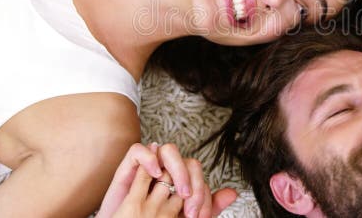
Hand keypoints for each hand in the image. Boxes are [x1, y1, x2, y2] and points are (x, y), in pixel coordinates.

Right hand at [97, 143, 237, 217]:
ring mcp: (149, 169)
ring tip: (179, 192)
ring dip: (178, 169)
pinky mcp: (128, 169)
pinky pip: (138, 151)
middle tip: (190, 206)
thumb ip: (207, 207)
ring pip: (169, 151)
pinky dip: (148, 158)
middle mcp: (168, 173)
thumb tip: (233, 193)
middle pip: (189, 162)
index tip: (196, 216)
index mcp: (181, 184)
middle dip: (194, 184)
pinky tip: (155, 175)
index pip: (199, 178)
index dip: (202, 195)